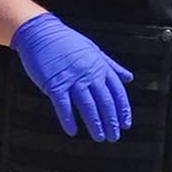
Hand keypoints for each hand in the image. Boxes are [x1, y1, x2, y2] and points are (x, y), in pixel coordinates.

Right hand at [7, 14, 133, 140]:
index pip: (117, 93)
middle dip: (111, 121)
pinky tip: (72, 131)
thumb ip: (112, 66)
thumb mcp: (95, 51)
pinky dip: (68, 120)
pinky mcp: (54, 85)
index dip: (123, 110)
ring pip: (88, 106)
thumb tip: (129, 78)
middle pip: (105, 102)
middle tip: (114, 137)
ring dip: (95, 124)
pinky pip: (63, 106)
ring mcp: (72, 80)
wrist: (42, 33)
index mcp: (101, 67)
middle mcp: (90, 75)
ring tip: (100, 138)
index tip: (126, 125)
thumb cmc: (68, 42)